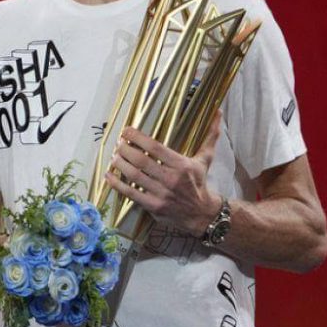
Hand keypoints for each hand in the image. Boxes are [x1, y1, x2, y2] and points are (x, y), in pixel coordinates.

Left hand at [104, 111, 222, 235]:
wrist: (202, 214)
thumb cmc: (200, 182)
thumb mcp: (205, 159)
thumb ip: (210, 135)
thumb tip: (218, 112)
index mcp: (181, 165)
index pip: (155, 148)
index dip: (137, 138)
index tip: (126, 131)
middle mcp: (171, 179)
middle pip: (141, 161)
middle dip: (125, 150)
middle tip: (117, 144)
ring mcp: (161, 194)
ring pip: (134, 176)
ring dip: (120, 165)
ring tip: (113, 156)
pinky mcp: (153, 207)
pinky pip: (131, 194)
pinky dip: (117, 185)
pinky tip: (108, 176)